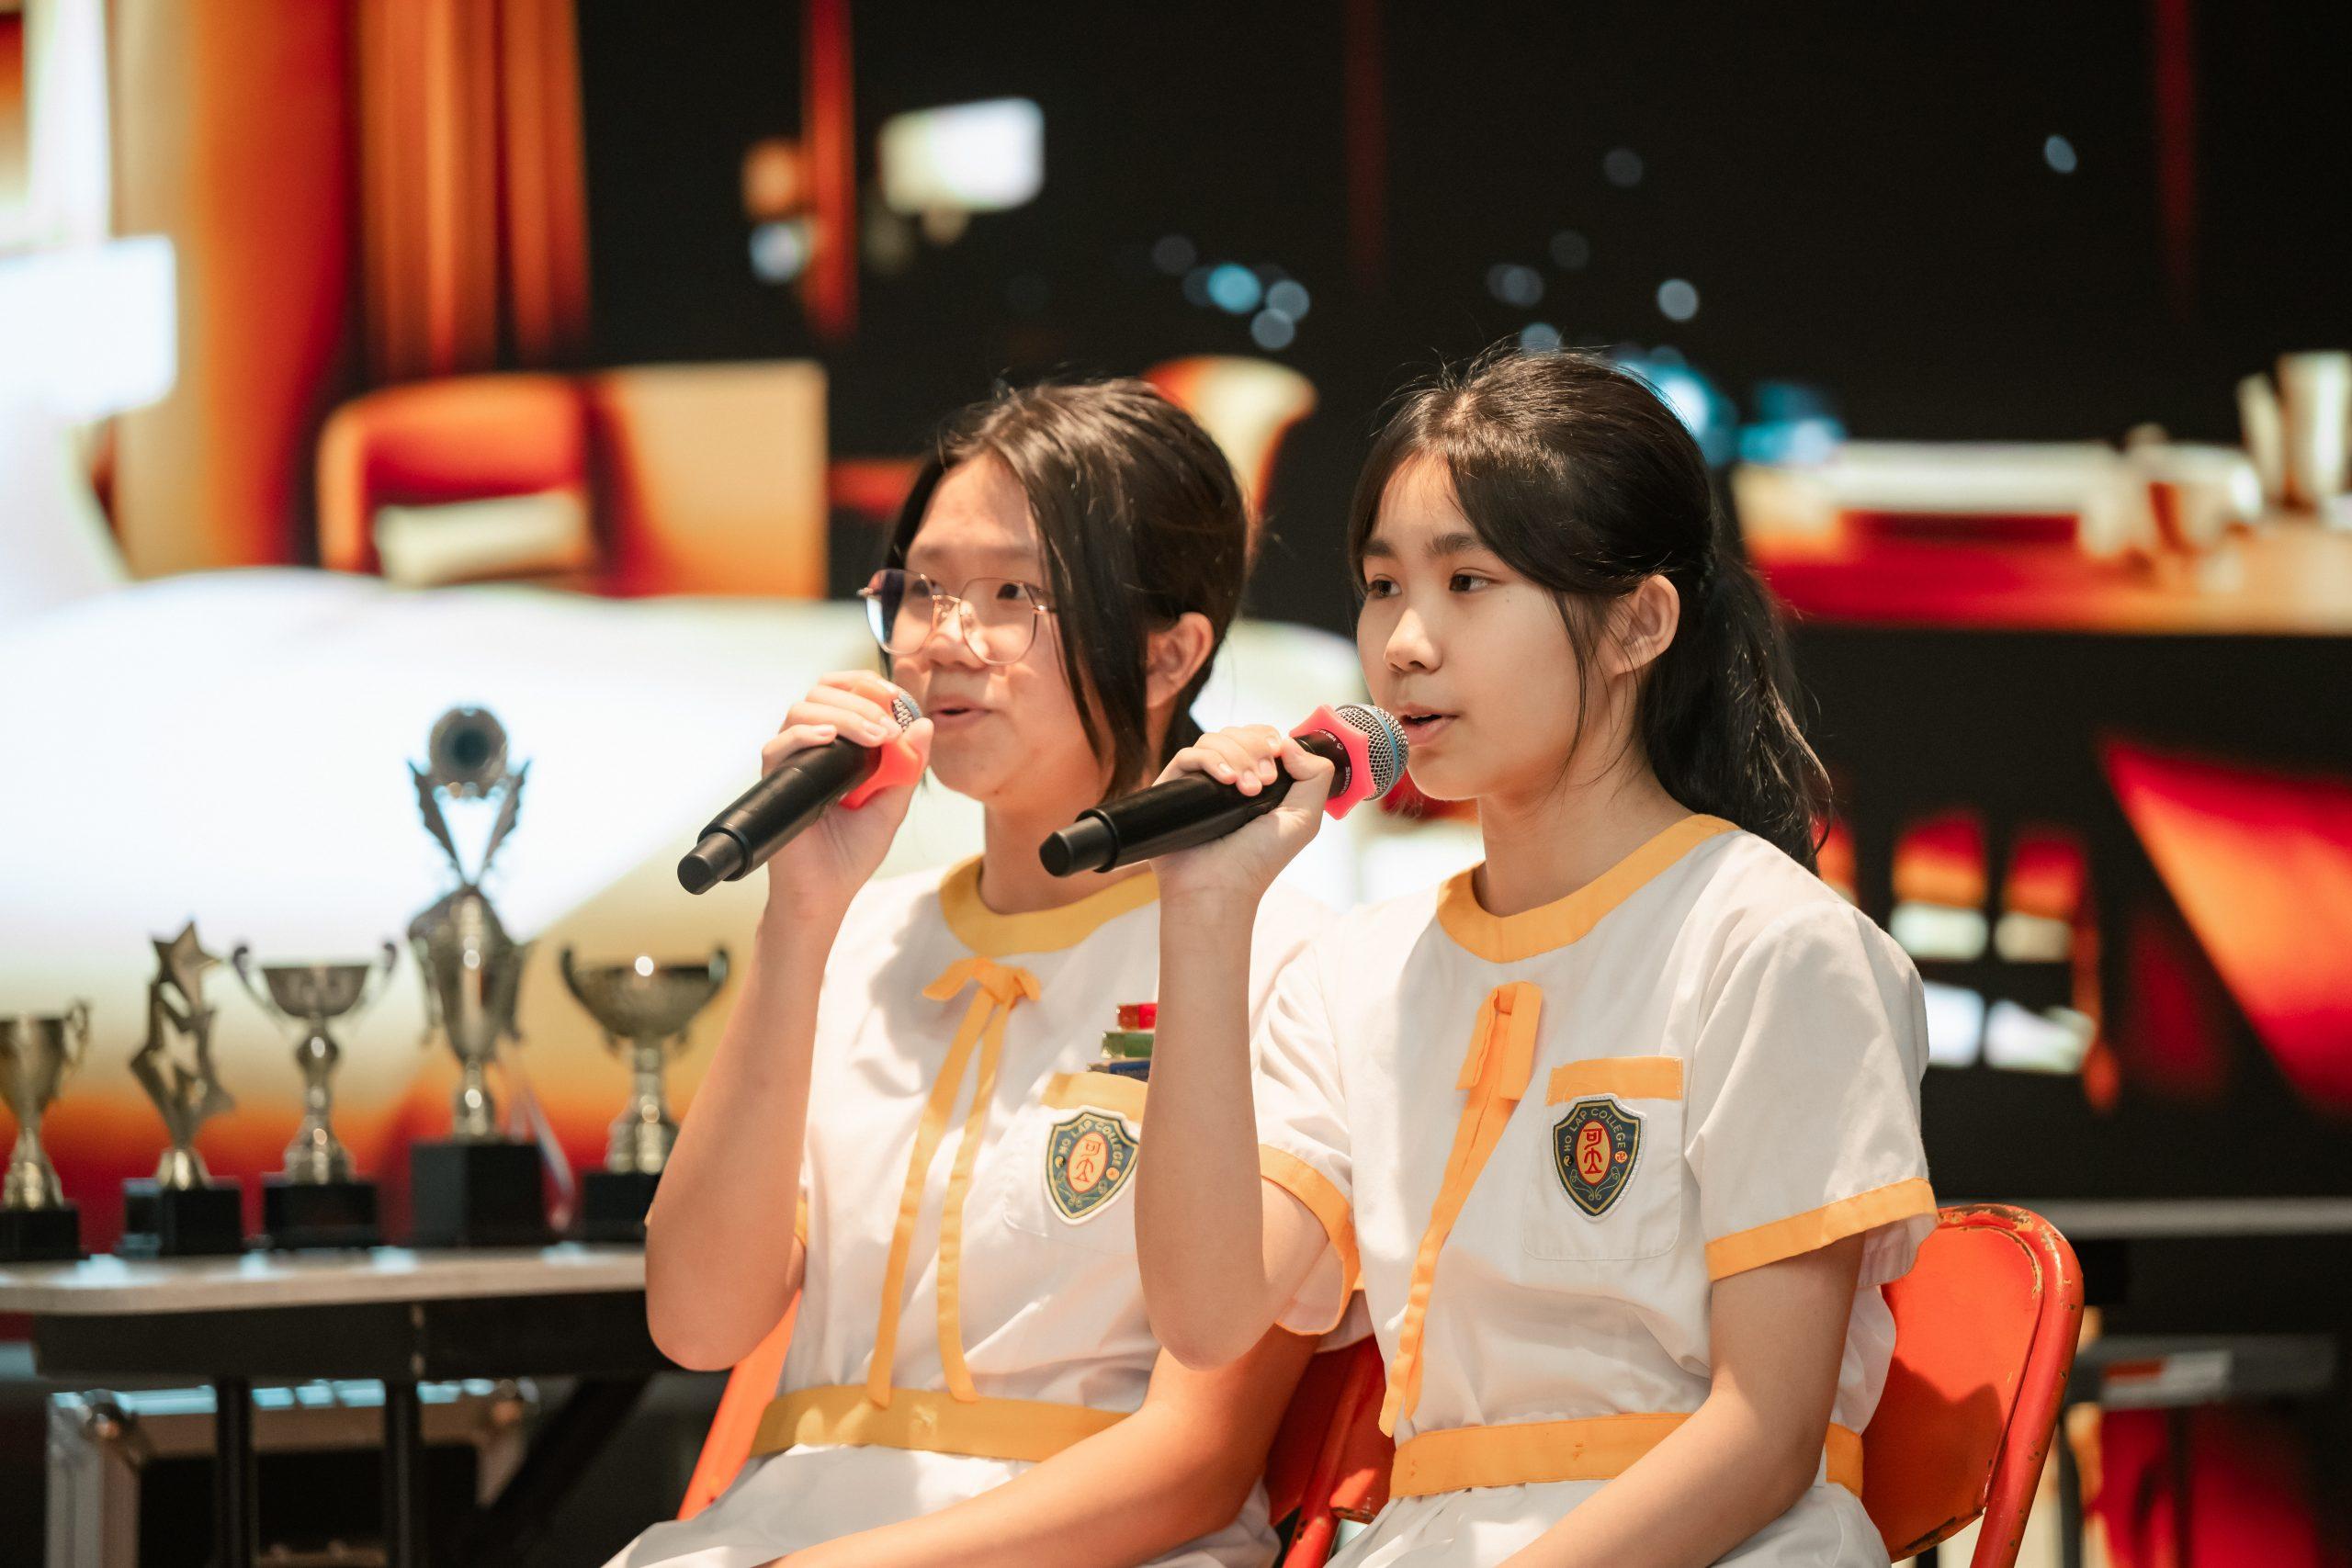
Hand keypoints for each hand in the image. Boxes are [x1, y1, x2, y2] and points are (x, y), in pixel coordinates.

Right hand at [756, 670, 932, 921]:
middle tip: (889, 726)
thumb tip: (925, 724)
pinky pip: (779, 745)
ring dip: (843, 715)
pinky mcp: (775, 782)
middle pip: (823, 693)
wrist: (824, 894)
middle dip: (861, 699)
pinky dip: (804, 734)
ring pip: (802, 710)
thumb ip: (908, 766)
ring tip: (874, 737)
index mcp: (838, 747)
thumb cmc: (852, 854)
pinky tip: (829, 739)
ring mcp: (791, 763)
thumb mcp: (892, 805)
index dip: (867, 685)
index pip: (844, 693)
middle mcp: (811, 748)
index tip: (898, 697)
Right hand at [1150, 724, 1331, 909]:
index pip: (1258, 738)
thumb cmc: (1257, 861)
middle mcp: (1226, 778)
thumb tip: (1289, 742)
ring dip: (1236, 757)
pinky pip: (1188, 755)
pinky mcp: (1173, 787)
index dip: (1267, 740)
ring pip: (1213, 739)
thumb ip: (1315, 776)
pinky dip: (1210, 760)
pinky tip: (1224, 780)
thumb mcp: (1304, 819)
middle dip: (1254, 750)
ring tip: (1244, 789)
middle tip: (1261, 783)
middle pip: (1237, 733)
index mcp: (1255, 781)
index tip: (1275, 761)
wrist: (1219, 887)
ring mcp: (1199, 782)